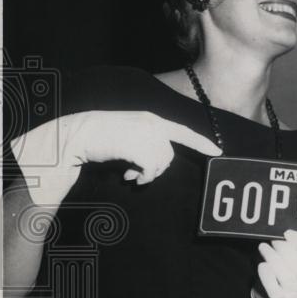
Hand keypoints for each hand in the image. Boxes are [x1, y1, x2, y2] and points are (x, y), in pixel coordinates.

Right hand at [11, 110, 221, 206]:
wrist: (78, 134)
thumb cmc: (100, 137)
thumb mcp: (128, 133)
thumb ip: (147, 143)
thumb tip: (156, 166)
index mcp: (152, 119)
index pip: (183, 131)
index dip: (202, 142)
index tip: (218, 151)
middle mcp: (154, 124)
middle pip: (169, 156)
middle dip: (155, 168)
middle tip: (135, 173)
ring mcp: (148, 135)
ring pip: (161, 164)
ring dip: (146, 174)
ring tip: (129, 173)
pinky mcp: (140, 147)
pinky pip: (151, 170)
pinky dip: (141, 177)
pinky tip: (126, 176)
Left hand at [254, 229, 296, 297]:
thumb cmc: (291, 278)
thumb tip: (289, 234)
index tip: (288, 233)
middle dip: (285, 249)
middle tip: (274, 240)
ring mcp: (294, 295)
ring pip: (285, 275)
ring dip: (273, 258)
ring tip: (264, 248)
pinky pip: (272, 286)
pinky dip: (267, 274)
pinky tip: (262, 264)